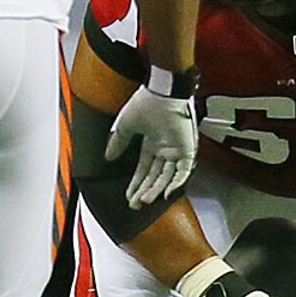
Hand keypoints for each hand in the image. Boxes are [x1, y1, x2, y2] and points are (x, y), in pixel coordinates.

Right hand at [109, 76, 197, 207]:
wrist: (162, 91)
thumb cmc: (146, 103)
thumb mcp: (126, 126)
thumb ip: (118, 142)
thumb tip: (108, 156)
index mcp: (152, 144)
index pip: (144, 170)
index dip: (136, 184)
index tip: (129, 196)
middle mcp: (165, 149)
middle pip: (155, 177)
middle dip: (145, 191)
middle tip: (136, 205)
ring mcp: (177, 150)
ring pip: (168, 177)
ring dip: (157, 189)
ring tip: (145, 201)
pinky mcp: (188, 149)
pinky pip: (184, 170)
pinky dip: (177, 182)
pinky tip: (166, 193)